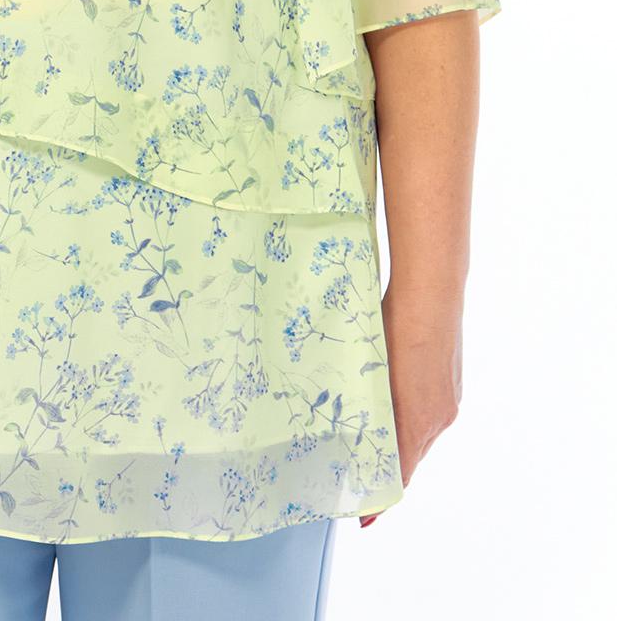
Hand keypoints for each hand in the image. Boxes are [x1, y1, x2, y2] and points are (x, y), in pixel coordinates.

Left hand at [360, 282, 463, 526]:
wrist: (431, 290)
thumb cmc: (397, 326)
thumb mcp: (375, 372)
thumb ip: (373, 409)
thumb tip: (361, 435)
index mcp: (419, 420)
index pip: (400, 474)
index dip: (382, 498)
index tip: (365, 517)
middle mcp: (440, 417)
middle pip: (409, 456)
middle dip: (386, 466)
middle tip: (357, 472)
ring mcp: (448, 400)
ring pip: (419, 433)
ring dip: (397, 438)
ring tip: (369, 435)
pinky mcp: (451, 382)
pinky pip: (428, 413)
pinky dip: (410, 416)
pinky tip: (392, 398)